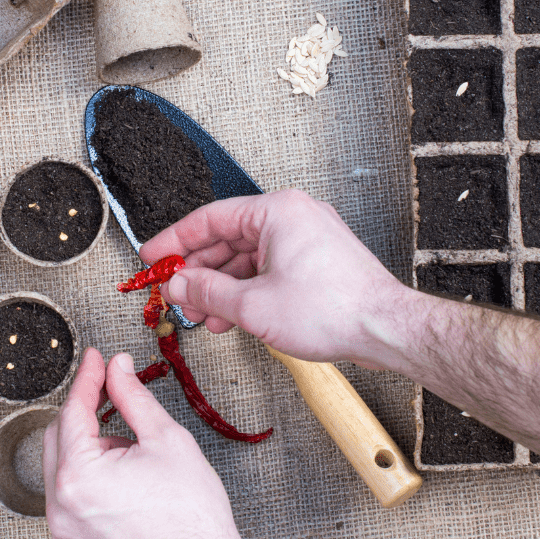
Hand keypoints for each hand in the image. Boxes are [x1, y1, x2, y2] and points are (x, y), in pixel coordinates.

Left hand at [43, 348, 239, 538]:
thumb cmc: (191, 517)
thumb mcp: (165, 439)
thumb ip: (133, 397)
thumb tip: (118, 369)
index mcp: (79, 477)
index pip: (73, 410)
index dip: (88, 377)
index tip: (96, 359)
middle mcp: (62, 506)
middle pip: (59, 434)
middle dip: (86, 408)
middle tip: (112, 387)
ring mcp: (65, 527)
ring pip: (64, 463)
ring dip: (89, 444)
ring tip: (133, 450)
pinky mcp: (73, 538)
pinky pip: (70, 490)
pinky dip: (90, 471)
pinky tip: (124, 473)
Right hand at [141, 189, 406, 366]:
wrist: (386, 329)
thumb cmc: (335, 309)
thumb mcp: (253, 304)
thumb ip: (206, 291)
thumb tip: (178, 285)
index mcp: (276, 211)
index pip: (209, 218)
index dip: (174, 240)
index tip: (153, 256)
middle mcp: (292, 216)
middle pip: (227, 238)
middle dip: (198, 271)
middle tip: (174, 293)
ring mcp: (306, 238)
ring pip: (247, 257)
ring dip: (221, 286)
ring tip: (201, 314)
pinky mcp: (315, 260)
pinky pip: (268, 268)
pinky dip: (247, 290)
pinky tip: (231, 316)